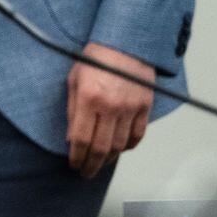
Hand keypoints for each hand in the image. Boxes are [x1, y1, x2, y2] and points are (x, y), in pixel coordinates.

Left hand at [67, 42, 155, 175]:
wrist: (125, 43)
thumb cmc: (94, 59)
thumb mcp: (73, 80)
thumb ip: (72, 111)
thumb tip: (72, 139)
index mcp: (89, 98)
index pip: (82, 139)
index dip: (77, 157)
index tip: (74, 165)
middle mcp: (111, 106)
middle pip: (102, 148)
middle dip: (92, 164)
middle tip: (86, 172)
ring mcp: (130, 108)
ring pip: (120, 145)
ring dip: (109, 159)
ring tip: (100, 163)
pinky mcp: (144, 107)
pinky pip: (137, 135)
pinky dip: (128, 146)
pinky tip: (118, 149)